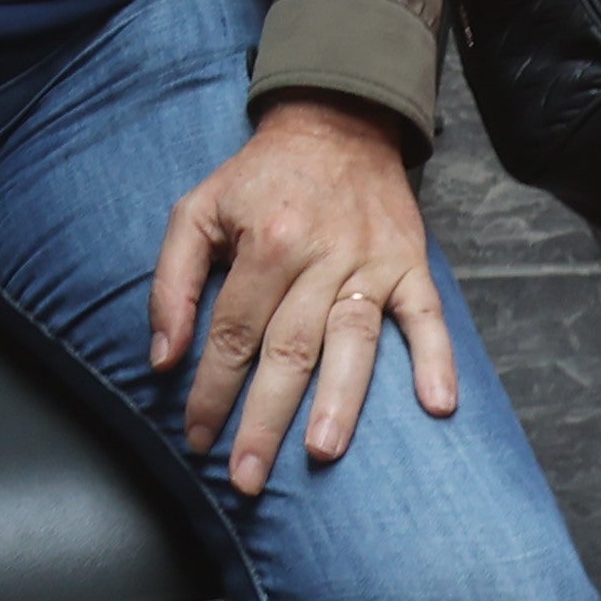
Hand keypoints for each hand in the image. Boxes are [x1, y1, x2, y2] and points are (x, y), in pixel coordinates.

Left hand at [149, 97, 454, 490]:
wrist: (336, 122)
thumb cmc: (260, 177)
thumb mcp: (198, 210)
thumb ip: (173, 282)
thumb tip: (164, 358)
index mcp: (267, 241)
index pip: (233, 331)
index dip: (212, 389)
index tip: (198, 438)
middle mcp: (321, 254)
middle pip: (290, 348)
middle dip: (265, 419)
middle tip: (247, 478)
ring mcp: (371, 262)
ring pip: (354, 340)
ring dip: (340, 400)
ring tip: (322, 451)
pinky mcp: (410, 263)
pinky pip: (428, 315)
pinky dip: (436, 359)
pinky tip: (437, 405)